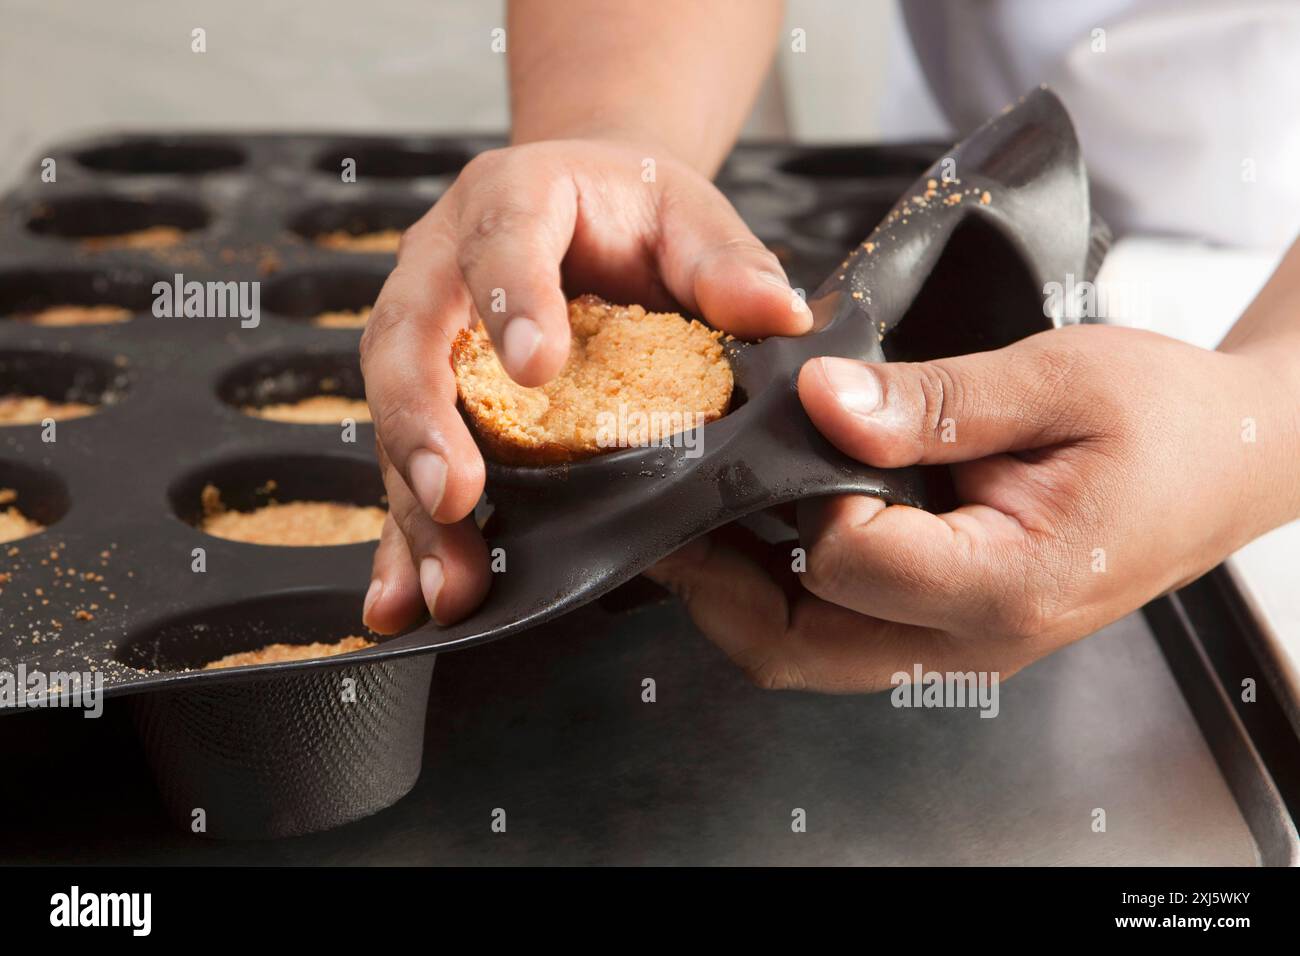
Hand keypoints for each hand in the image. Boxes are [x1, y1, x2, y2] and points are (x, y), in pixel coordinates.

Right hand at [360, 139, 811, 631]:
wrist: (588, 205)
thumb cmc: (633, 210)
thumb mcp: (687, 215)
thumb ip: (725, 260)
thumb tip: (777, 314)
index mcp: (511, 200)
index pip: (500, 243)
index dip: (511, 302)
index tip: (537, 369)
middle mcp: (443, 264)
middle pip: (409, 339)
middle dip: (422, 424)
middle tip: (456, 496)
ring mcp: (425, 334)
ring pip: (393, 415)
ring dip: (414, 504)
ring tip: (447, 582)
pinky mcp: (426, 397)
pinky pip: (403, 465)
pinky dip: (404, 538)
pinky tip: (405, 602)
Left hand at [647, 324, 1296, 691]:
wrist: (1233, 460)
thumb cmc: (1165, 418)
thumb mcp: (1060, 380)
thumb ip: (934, 401)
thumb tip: (820, 401)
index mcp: (1008, 582)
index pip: (847, 560)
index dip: (797, 492)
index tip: (790, 426)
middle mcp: (973, 639)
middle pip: (797, 647)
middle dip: (716, 584)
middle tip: (671, 510)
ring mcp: (959, 645)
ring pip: (807, 652)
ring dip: (739, 593)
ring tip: (702, 516)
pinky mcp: (949, 627)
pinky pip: (841, 632)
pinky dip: (786, 588)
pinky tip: (768, 525)